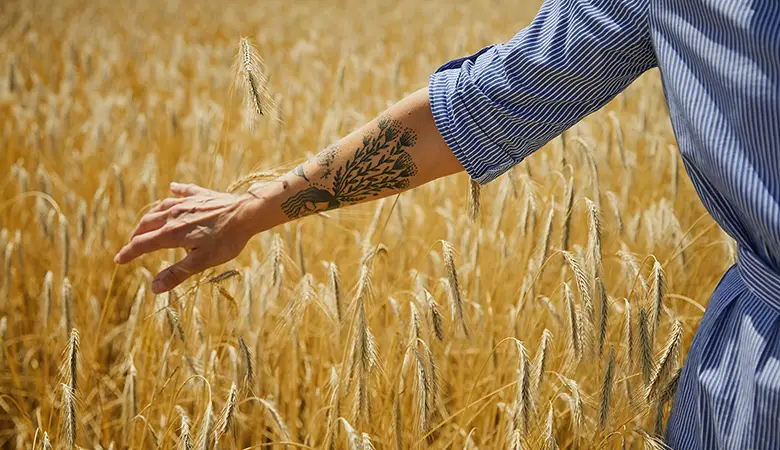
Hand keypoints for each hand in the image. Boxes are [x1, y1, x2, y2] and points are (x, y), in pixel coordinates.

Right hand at [114, 182, 260, 293]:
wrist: (247, 213)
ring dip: (150, 217)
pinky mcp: (202, 195)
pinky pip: (184, 191)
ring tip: (146, 223)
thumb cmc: (226, 240)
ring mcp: (188, 203)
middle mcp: (174, 215)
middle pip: (147, 224)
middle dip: (136, 235)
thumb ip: (176, 273)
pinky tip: (172, 188)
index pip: (142, 244)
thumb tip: (154, 288)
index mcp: (171, 233)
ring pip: (161, 208)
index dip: (129, 253)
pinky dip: (175, 192)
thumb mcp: (201, 262)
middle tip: (132, 245)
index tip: (118, 260)